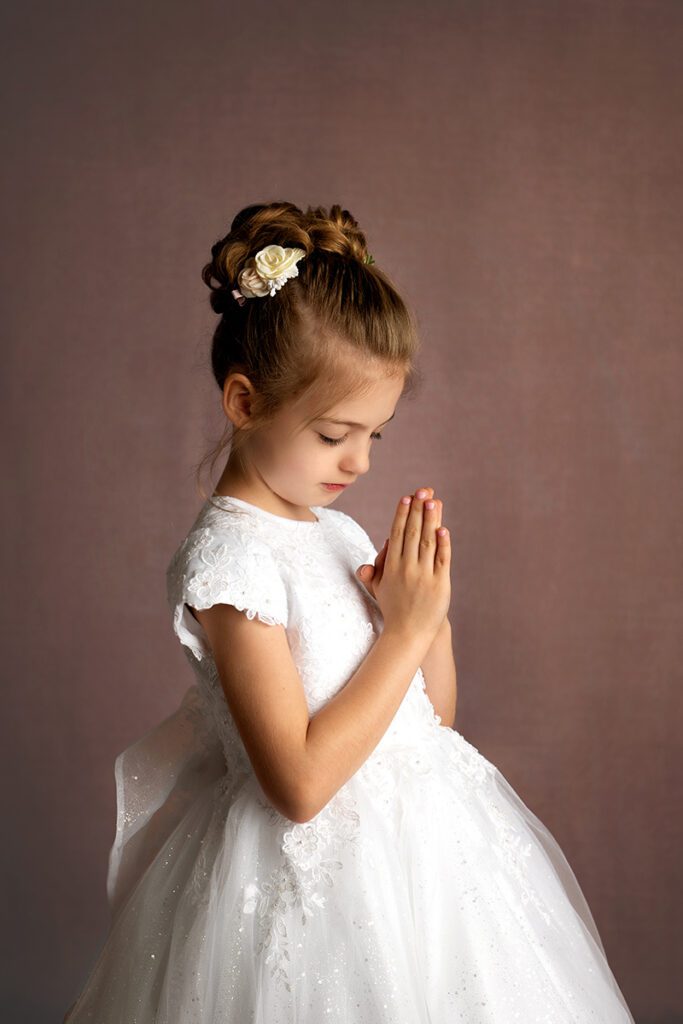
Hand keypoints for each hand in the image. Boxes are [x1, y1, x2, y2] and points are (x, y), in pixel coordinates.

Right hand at [357, 486, 450, 641]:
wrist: (408, 633)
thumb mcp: (377, 587)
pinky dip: (443, 544)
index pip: (397, 534)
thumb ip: (376, 565)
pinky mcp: (440, 584)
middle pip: (413, 533)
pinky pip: (442, 560)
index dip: (402, 515)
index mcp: (391, 566)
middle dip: (417, 510)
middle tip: (422, 491)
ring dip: (431, 520)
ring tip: (433, 501)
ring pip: (428, 542)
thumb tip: (386, 543)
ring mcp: (424, 576)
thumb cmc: (393, 608)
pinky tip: (444, 529)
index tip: (407, 498)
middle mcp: (407, 568)